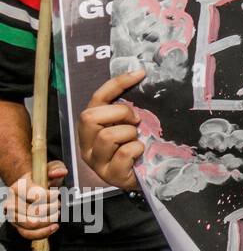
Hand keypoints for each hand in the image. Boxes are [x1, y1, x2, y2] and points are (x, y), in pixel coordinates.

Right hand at [3, 162, 67, 240]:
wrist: (30, 188)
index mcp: (18, 187)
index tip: (57, 193)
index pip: (37, 196)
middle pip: (34, 212)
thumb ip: (56, 168)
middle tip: (58, 205)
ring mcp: (12, 215)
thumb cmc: (41, 179)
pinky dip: (43, 232)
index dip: (52, 196)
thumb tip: (59, 172)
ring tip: (56, 214)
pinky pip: (28, 234)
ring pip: (31, 224)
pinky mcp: (17, 226)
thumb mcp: (49, 169)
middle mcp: (11, 201)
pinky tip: (54, 227)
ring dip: (49, 220)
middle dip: (52, 209)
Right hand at [78, 68, 146, 191]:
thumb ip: (127, 108)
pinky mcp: (110, 175)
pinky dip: (137, 149)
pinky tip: (140, 154)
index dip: (117, 83)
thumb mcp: (131, 124)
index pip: (97, 98)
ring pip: (107, 135)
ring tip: (137, 141)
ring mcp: (96, 161)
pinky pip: (124, 152)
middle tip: (135, 121)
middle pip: (90, 116)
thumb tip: (140, 76)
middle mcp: (87, 143)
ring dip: (130, 134)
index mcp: (91, 127)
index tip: (140, 73)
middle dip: (119, 113)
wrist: (148, 177)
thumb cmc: (138, 147)